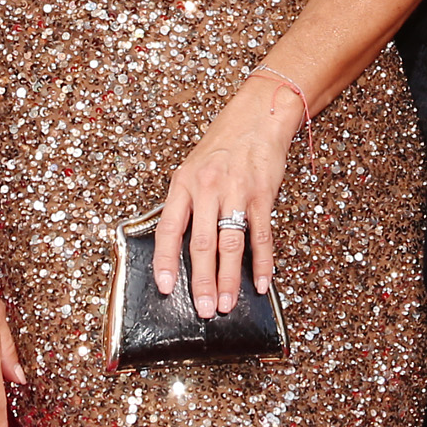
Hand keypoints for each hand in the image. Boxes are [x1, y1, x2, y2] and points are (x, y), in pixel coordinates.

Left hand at [154, 75, 304, 316]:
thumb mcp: (193, 168)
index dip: (165, 259)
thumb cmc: (222, 146)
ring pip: (230, 243)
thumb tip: (177, 245)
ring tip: (225, 304)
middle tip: (202, 309)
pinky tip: (260, 284)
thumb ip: (186, 203)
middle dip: (201, 280)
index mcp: (184, 183)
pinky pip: (261, 235)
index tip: (164, 286)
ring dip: (228, 279)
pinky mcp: (262, 195)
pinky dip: (262, 263)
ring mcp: (236, 192)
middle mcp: (207, 188)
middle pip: (202, 243)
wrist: (258, 117)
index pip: (169, 227)